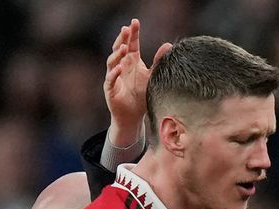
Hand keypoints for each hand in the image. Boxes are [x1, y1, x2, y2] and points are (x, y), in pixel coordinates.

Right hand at [105, 19, 171, 145]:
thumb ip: (158, 61)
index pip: (131, 43)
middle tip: (126, 29)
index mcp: (131, 61)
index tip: (135, 22)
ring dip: (117, 54)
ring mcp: (114, 77)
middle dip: (122, 39)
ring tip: (124, 47)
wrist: (133, 116)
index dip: (132, 33)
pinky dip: (114, 73)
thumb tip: (168, 44)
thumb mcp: (152, 76)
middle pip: (119, 49)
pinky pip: (110, 79)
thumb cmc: (141, 95)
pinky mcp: (110, 89)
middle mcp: (121, 66)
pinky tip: (119, 67)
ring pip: (112, 62)